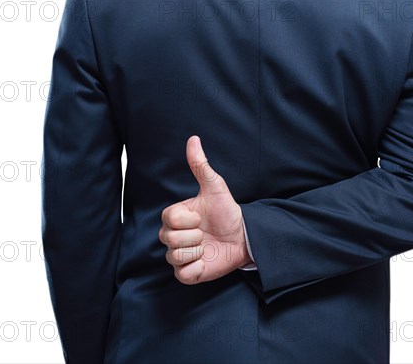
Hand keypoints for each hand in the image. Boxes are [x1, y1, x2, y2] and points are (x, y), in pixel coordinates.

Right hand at [159, 135, 252, 283]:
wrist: (243, 237)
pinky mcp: (187, 273)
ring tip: (207, 245)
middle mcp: (173, 236)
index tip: (201, 218)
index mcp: (175, 217)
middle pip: (169, 239)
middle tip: (206, 233)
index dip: (188, 220)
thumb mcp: (215, 188)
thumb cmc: (227, 212)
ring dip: (197, 251)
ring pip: (175, 256)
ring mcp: (179, 255)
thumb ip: (201, 166)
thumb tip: (193, 139)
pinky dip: (197, 268)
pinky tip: (206, 260)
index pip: (169, 219)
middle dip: (195, 236)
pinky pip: (183, 274)